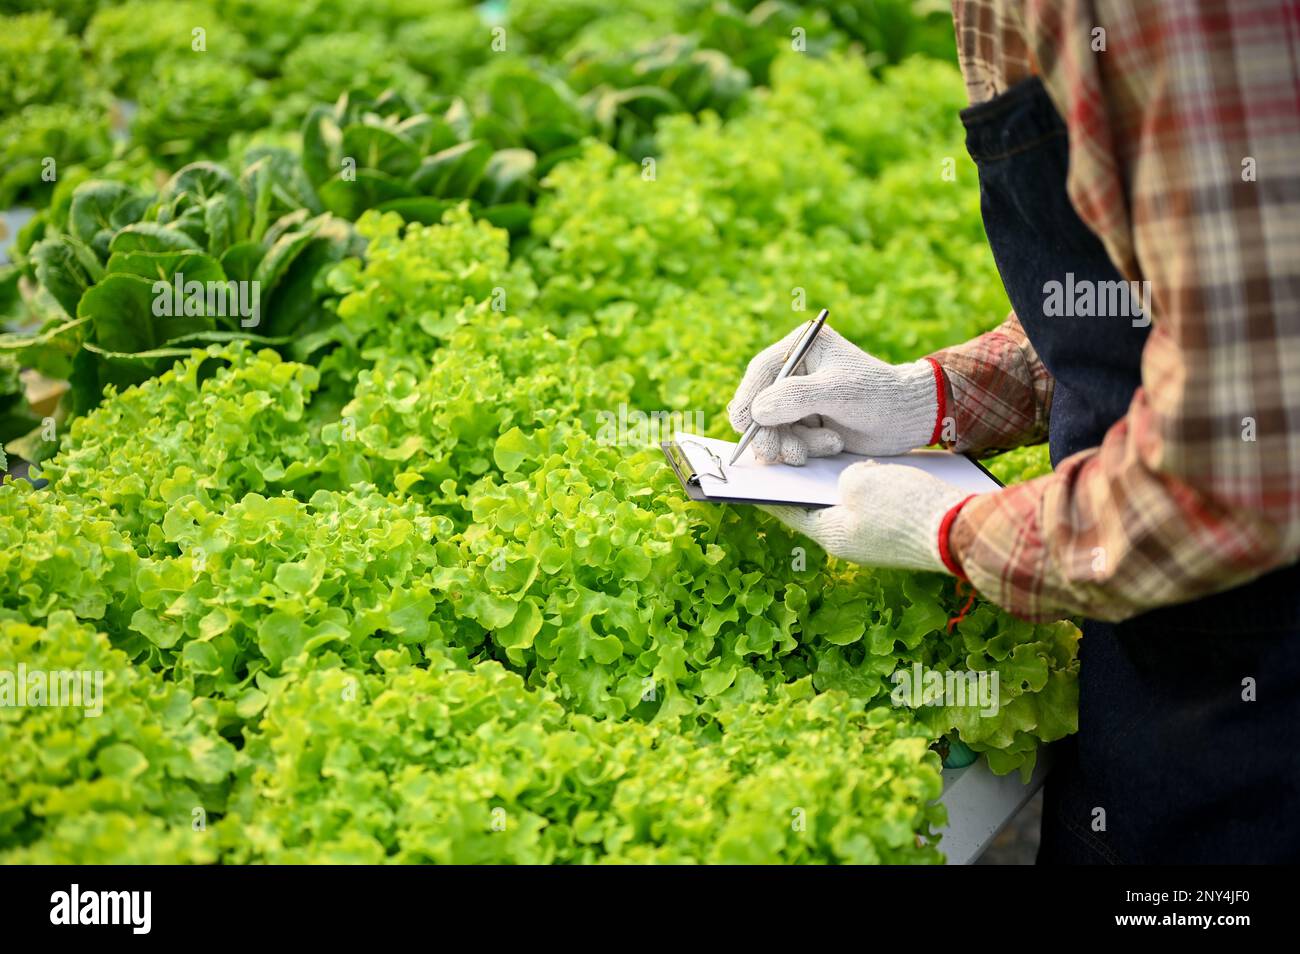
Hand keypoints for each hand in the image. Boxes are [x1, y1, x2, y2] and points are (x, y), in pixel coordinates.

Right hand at [728, 323, 940, 463]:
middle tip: (777, 451)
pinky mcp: (806, 422)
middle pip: (761, 403)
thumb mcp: (838, 391)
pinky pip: (788, 439)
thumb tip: (757, 411)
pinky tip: (832, 443)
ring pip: (773, 426)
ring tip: (825, 445)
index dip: (748, 397)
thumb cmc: (878, 395)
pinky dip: (806, 447)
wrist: (907, 419)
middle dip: (769, 430)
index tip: (743, 424)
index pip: (762, 371)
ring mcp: (799, 398)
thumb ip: (795, 397)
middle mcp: (796, 370)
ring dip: (791, 443)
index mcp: (802, 346)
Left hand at [761, 461, 971, 573]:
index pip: (788, 508)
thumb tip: (852, 479)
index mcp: (831, 535)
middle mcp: (849, 544)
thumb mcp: (862, 479)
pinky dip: (868, 487)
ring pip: (848, 506)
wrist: (960, 528)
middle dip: (807, 480)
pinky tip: (871, 465)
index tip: (756, 469)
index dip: (771, 486)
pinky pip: (873, 507)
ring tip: (833, 453)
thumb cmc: (905, 506)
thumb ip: (844, 476)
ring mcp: (874, 543)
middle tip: (794, 453)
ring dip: (842, 482)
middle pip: (817, 506)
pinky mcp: (897, 534)